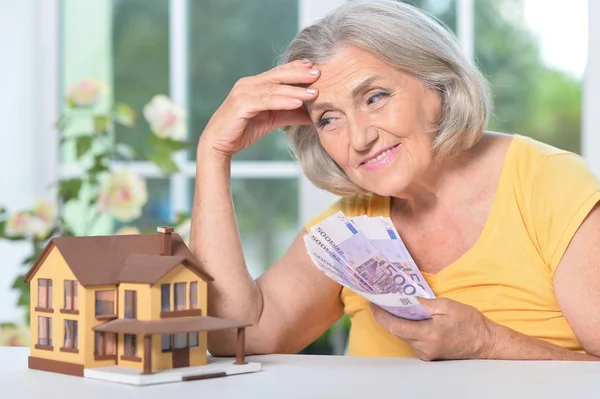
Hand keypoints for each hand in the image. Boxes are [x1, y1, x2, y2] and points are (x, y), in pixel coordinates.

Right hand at [199, 59, 319, 157]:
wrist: (219, 145)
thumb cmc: (242, 131)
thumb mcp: (271, 120)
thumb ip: (289, 115)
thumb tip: (312, 115)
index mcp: (254, 85)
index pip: (278, 72)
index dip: (296, 68)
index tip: (314, 66)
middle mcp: (248, 84)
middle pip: (278, 75)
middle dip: (299, 74)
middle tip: (319, 72)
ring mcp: (243, 93)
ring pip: (274, 88)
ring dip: (295, 90)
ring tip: (314, 93)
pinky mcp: (241, 105)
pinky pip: (266, 101)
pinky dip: (283, 101)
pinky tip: (297, 103)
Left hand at [371, 297, 496, 360]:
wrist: (485, 343)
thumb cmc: (470, 322)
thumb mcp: (447, 306)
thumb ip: (424, 303)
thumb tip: (406, 297)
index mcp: (429, 333)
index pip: (396, 326)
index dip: (382, 315)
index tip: (374, 304)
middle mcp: (424, 347)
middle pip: (397, 331)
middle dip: (388, 316)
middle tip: (382, 301)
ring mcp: (426, 353)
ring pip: (404, 336)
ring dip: (399, 322)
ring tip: (396, 306)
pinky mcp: (428, 355)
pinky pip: (412, 340)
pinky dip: (409, 329)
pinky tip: (410, 318)